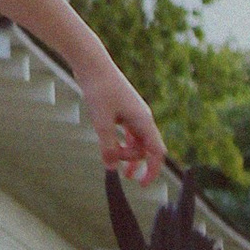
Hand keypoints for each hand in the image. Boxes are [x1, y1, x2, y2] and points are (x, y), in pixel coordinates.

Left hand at [83, 63, 166, 184]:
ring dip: (129, 155)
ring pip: (137, 141)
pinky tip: (112, 148)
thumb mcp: (102, 122)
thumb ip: (108, 146)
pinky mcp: (123, 109)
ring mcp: (133, 113)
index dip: (152, 170)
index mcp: (143, 121)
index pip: (156, 152)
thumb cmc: (99, 90)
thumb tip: (111, 167)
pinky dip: (122, 143)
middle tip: (112, 163)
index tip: (142, 185)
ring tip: (122, 172)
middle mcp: (142, 117)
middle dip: (132, 160)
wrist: (93, 64)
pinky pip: (128, 132)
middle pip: (145, 148)